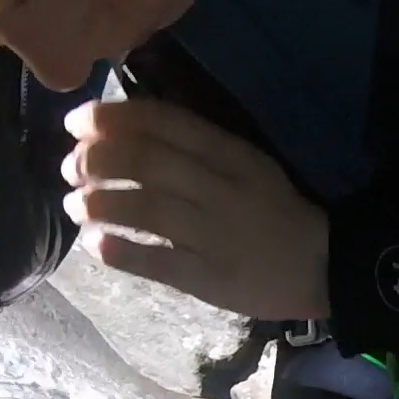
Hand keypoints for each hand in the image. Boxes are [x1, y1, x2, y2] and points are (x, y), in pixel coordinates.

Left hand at [60, 99, 329, 319]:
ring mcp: (214, 236)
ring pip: (142, 210)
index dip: (110, 118)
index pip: (162, 123)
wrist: (327, 267)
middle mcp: (220, 190)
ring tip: (75, 204)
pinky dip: (116, 250)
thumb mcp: (247, 165)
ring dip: (95, 203)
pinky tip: (95, 245)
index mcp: (231, 155)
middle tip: (70, 167)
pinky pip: (153, 261)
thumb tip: (126, 131)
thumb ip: (197, 147)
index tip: (77, 122)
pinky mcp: (209, 279)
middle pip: (143, 163)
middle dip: (94, 160)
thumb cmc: (277, 212)